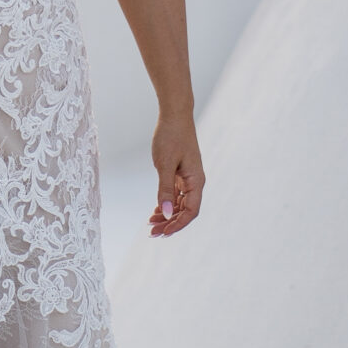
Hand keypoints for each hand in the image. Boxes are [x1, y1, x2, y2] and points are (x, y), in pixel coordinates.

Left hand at [148, 112, 203, 238]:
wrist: (175, 115)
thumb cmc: (171, 136)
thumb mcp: (165, 164)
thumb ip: (165, 190)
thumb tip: (166, 213)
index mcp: (196, 181)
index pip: (191, 211)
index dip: (178, 224)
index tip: (162, 232)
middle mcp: (195, 182)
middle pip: (186, 211)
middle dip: (170, 223)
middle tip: (152, 233)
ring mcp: (188, 178)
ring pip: (180, 204)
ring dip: (168, 215)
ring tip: (151, 224)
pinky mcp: (181, 173)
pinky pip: (176, 195)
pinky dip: (167, 204)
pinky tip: (155, 211)